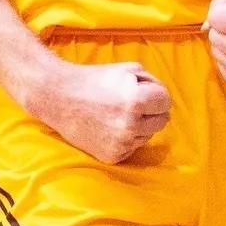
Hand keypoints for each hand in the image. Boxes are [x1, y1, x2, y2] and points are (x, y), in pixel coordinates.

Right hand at [27, 58, 169, 163]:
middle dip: (151, 111)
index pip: (166, 102)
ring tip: (116, 114)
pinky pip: (132, 147)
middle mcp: (130, 126)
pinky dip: (126, 138)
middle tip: (131, 103)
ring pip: (147, 136)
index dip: (156, 95)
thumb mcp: (127, 69)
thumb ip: (152, 82)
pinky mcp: (112, 156)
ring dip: (138, 126)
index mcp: (137, 101)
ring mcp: (121, 143)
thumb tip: (164, 100)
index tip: (145, 92)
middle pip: (161, 122)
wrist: (59, 98)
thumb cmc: (94, 80)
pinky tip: (109, 126)